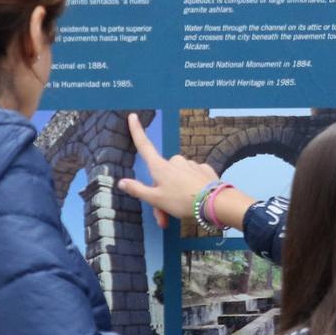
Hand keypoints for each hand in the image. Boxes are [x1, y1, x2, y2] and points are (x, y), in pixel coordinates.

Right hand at [119, 113, 218, 227]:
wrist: (214, 202)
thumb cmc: (181, 201)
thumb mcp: (156, 199)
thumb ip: (138, 190)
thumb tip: (121, 182)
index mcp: (160, 167)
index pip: (144, 146)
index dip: (137, 131)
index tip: (132, 116)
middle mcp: (175, 161)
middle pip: (162, 176)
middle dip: (161, 195)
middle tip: (163, 218)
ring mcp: (191, 164)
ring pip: (177, 180)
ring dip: (175, 195)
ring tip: (180, 212)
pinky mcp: (204, 170)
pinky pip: (192, 179)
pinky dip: (190, 190)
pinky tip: (196, 202)